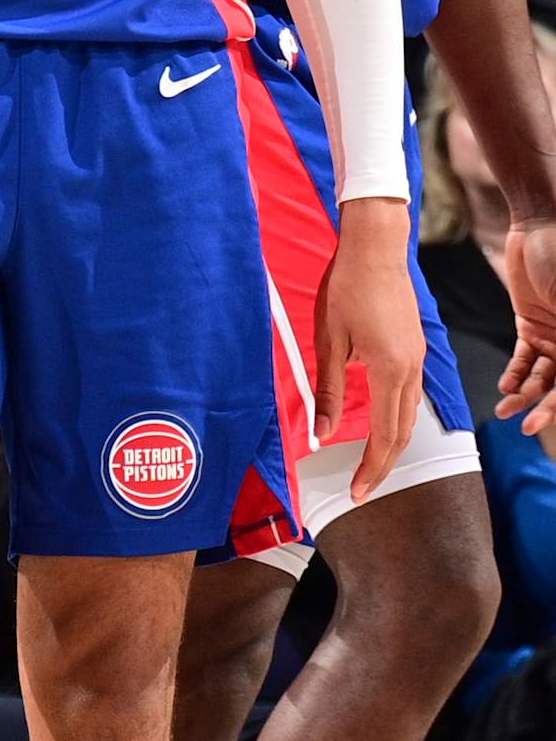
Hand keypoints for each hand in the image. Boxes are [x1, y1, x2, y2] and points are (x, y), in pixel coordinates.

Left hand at [315, 197, 424, 501]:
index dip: (371, 469)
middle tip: (363, 489)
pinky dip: (397, 418)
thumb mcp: (329, 342)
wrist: (375, 247)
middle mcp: (412, 370)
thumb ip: (327, 392)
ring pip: (410, 415)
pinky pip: (411, 395)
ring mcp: (418, 358)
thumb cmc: (347, 288)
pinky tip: (381, 423)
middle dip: (384, 465)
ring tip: (370, 464)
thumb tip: (322, 434)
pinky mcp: (415, 348)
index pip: (385, 436)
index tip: (357, 493)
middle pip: (403, 433)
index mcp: (391, 371)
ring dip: (393, 444)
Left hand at [499, 217, 555, 430]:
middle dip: (547, 408)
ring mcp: (555, 335)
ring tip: (506, 409)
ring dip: (525, 394)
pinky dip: (515, 374)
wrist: (534, 227)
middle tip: (529, 428)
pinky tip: (505, 387)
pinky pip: (524, 359)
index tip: (549, 422)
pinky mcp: (532, 326)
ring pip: (542, 376)